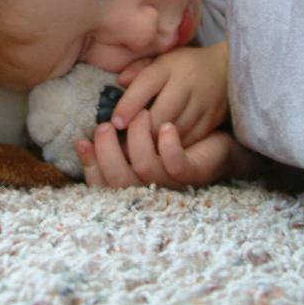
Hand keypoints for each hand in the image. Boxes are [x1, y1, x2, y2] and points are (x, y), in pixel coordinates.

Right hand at [75, 118, 264, 188]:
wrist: (221, 139)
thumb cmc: (173, 138)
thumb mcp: (138, 135)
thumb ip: (114, 138)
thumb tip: (82, 141)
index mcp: (135, 182)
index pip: (103, 185)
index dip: (90, 165)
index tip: (83, 140)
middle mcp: (151, 189)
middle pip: (118, 182)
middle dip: (108, 152)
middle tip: (108, 125)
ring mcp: (174, 185)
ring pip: (145, 170)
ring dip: (139, 139)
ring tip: (142, 114)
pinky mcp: (196, 173)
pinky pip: (176, 166)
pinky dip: (169, 146)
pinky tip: (167, 126)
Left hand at [111, 41, 228, 146]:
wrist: (227, 69)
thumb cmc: (183, 66)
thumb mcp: (160, 59)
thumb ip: (139, 69)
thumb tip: (120, 81)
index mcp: (170, 65)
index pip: (147, 83)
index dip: (129, 104)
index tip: (115, 123)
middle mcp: (187, 83)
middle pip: (162, 113)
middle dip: (141, 132)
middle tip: (121, 147)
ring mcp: (202, 103)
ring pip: (176, 131)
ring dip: (155, 144)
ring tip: (136, 154)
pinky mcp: (212, 120)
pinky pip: (190, 140)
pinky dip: (173, 148)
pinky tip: (160, 153)